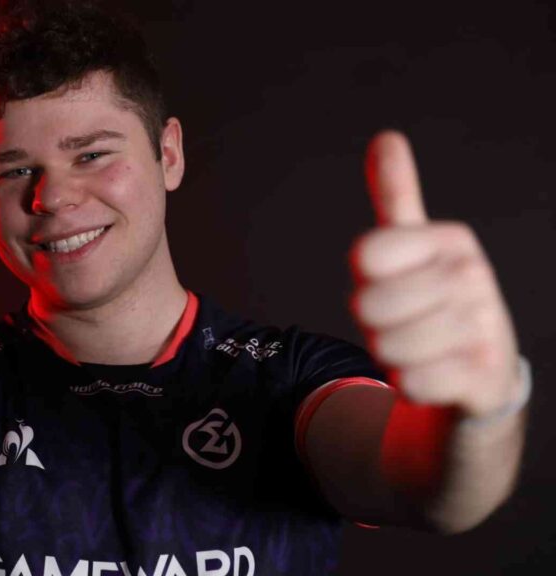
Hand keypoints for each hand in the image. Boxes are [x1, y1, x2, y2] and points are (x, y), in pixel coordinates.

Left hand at [349, 131, 520, 418]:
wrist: (481, 369)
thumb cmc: (431, 300)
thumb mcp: (413, 246)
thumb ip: (396, 195)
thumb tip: (387, 136)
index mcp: (451, 239)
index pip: (367, 254)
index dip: (366, 278)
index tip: (390, 281)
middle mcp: (474, 276)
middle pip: (370, 306)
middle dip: (374, 323)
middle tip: (401, 322)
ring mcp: (484, 326)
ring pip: (389, 347)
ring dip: (390, 355)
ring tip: (417, 348)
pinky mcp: (484, 376)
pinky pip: (413, 383)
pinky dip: (410, 385)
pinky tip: (432, 376)